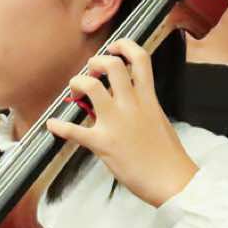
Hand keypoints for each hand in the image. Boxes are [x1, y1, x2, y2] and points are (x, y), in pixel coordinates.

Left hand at [45, 39, 197, 207]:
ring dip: (77, 83)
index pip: (140, 59)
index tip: (114, 47)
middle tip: (90, 71)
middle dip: (95, 62)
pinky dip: (60, 126)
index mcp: (148, 99)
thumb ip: (144, 105)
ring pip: (91, 86)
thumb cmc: (169, 156)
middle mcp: (132, 105)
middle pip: (112, 65)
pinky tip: (53, 125)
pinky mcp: (104, 144)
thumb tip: (130, 99)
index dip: (124, 46)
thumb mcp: (159, 120)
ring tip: (75, 91)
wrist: (173, 182)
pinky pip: (75, 131)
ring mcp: (117, 123)